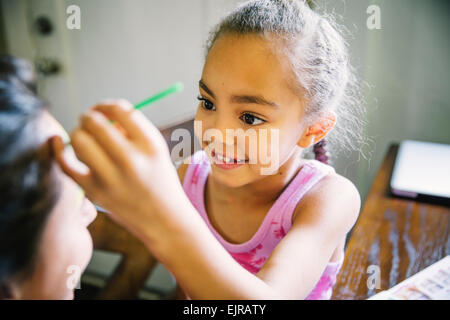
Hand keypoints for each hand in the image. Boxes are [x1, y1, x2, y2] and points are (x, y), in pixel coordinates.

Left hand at [52, 99, 186, 244]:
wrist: (164, 219)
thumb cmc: (159, 179)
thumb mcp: (158, 150)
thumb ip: (133, 130)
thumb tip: (101, 115)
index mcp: (150, 145)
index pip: (120, 110)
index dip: (107, 105)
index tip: (104, 109)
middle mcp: (131, 160)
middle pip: (96, 122)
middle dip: (89, 116)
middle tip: (89, 120)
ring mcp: (111, 178)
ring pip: (79, 140)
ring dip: (78, 132)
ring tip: (86, 138)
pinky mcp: (95, 192)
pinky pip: (67, 165)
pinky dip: (58, 150)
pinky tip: (57, 142)